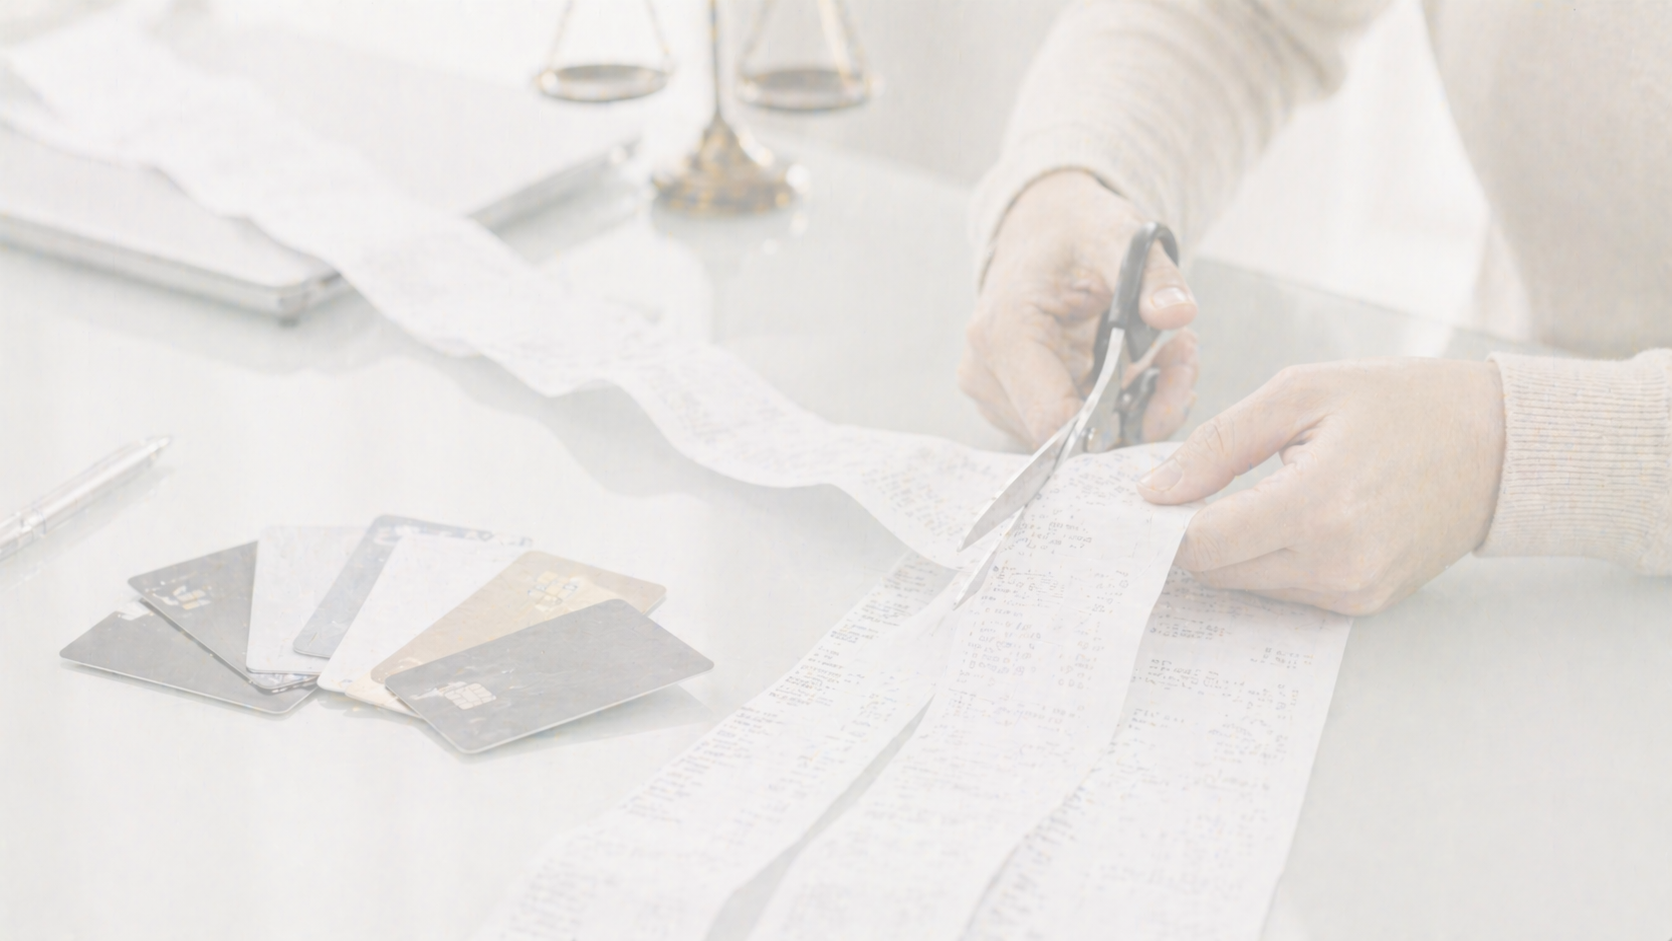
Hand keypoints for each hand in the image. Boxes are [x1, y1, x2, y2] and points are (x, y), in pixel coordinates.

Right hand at [960, 171, 1198, 446]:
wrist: (1040, 228)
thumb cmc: (1074, 230)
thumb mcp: (1120, 235)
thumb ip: (1154, 275)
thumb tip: (1177, 315)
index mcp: (1004, 333)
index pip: (1054, 420)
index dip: (1117, 423)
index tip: (1170, 382)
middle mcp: (985, 374)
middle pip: (1069, 438)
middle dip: (1139, 410)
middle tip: (1183, 355)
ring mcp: (992, 394)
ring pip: (1074, 442)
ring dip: (1132, 410)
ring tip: (1167, 354)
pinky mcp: (1008, 405)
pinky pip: (1070, 430)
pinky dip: (1113, 410)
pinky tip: (1139, 368)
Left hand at [1137, 359, 1506, 614]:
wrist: (1501, 444)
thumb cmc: (1408, 406)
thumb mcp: (1300, 394)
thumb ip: (1217, 444)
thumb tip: (1155, 489)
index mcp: (1317, 506)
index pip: (1201, 544)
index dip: (1168, 520)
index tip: (1160, 495)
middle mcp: (1336, 563)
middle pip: (1216, 572)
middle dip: (1199, 533)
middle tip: (1206, 488)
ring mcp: (1354, 592)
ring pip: (1247, 587)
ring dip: (1237, 548)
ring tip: (1267, 492)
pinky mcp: (1366, 604)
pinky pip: (1287, 593)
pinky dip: (1274, 560)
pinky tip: (1296, 517)